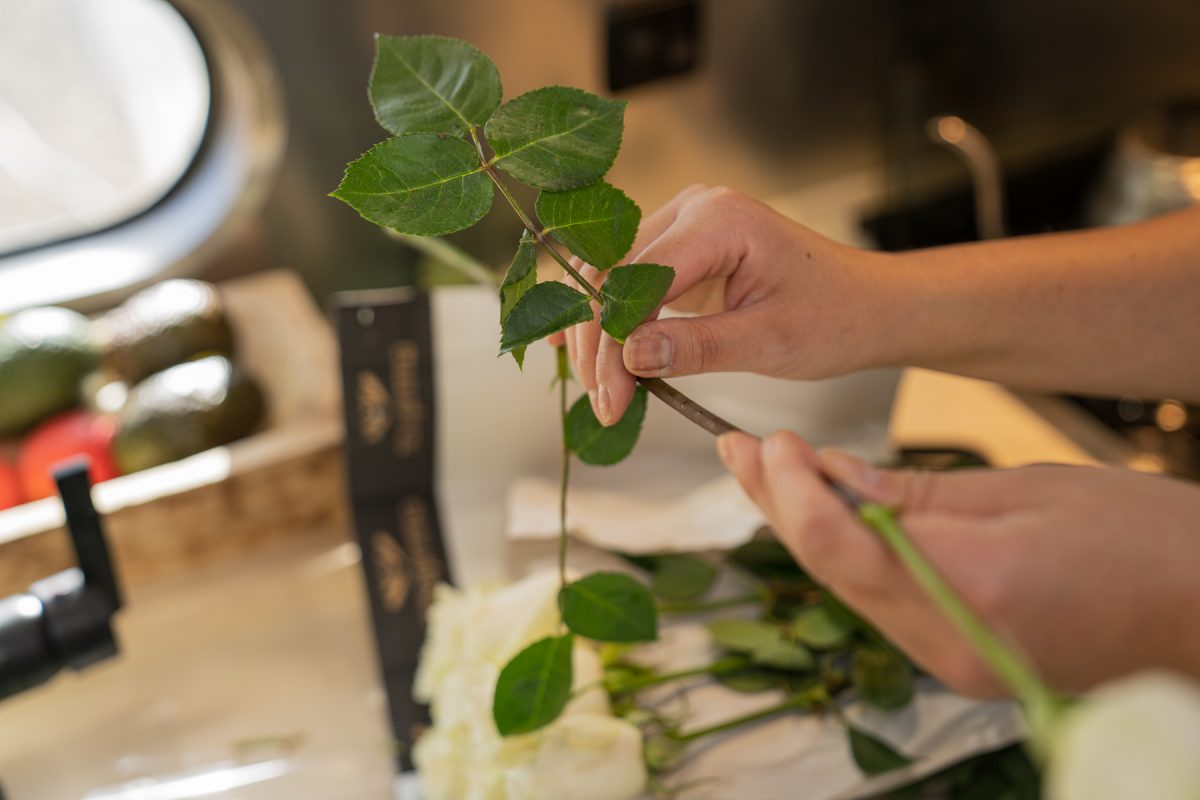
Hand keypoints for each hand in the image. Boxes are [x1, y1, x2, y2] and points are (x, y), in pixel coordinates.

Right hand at [557, 185, 889, 424]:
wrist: (866, 305)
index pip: (637, 279)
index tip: (612, 397)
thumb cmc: (834, 317)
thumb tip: (630, 356)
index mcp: (720, 220)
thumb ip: (699, 347)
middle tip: (606, 404)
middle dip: (600, 344)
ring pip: (610, 277)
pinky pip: (627, 280)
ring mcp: (684, 223)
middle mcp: (694, 209)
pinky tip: (582, 351)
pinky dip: (607, 318)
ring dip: (598, 335)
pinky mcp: (681, 247)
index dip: (613, 341)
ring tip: (602, 392)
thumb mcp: (770, 342)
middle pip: (613, 275)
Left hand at [716, 430, 1199, 695]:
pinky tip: (825, 514)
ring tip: (763, 474)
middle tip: (738, 450)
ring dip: (802, 529)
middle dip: (776, 504)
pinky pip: (884, 604)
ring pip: (849, 589)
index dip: (791, 489)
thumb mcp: (1029, 488)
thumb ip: (920, 491)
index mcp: (975, 586)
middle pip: (830, 570)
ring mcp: (955, 661)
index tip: (774, 441)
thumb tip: (835, 477)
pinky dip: (848, 556)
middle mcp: (952, 640)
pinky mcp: (960, 662)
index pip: (840, 543)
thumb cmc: (1147, 540)